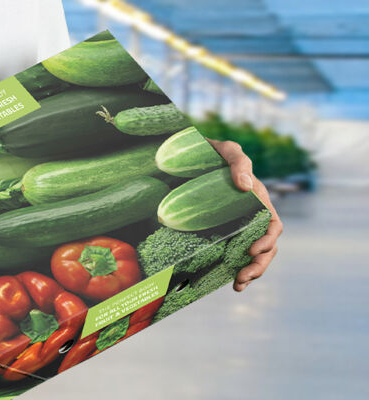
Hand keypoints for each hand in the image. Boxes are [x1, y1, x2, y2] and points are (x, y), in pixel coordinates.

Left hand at [206, 139, 283, 291]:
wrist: (182, 159)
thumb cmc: (209, 152)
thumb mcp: (224, 150)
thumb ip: (237, 161)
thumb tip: (245, 186)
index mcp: (258, 199)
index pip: (272, 224)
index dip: (267, 240)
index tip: (251, 251)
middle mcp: (251, 215)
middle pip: (266, 245)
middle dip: (259, 265)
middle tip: (241, 278)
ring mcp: (237, 225)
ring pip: (254, 254)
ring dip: (250, 272)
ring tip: (238, 284)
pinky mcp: (221, 232)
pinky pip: (233, 253)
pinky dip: (234, 268)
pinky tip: (228, 281)